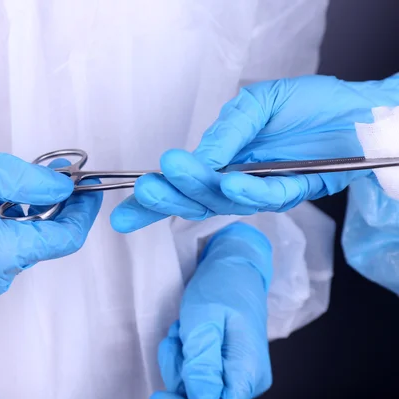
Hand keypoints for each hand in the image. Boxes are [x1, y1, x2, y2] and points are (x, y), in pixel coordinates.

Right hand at [0, 149, 101, 309]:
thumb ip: (25, 181)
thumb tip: (63, 189)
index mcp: (0, 254)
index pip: (64, 238)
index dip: (82, 212)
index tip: (88, 189)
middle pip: (36, 241)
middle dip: (36, 208)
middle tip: (20, 177)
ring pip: (10, 249)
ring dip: (8, 220)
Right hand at [111, 74, 398, 232]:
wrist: (354, 110)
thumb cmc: (305, 105)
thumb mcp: (256, 105)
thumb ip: (226, 132)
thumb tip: (197, 158)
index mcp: (220, 160)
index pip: (180, 185)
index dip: (152, 203)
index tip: (122, 216)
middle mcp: (235, 182)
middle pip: (194, 199)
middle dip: (168, 196)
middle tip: (146, 188)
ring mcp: (261, 191)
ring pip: (223, 201)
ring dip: (201, 188)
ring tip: (178, 170)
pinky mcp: (291, 193)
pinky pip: (265, 196)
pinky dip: (247, 190)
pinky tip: (232, 180)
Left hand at [151, 223, 272, 398]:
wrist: (234, 267)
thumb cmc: (222, 287)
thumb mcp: (203, 321)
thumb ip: (202, 363)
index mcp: (247, 371)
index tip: (159, 394)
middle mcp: (247, 379)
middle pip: (203, 397)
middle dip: (179, 373)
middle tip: (176, 338)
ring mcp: (237, 373)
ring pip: (195, 386)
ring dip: (178, 360)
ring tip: (183, 329)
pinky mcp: (225, 366)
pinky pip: (196, 373)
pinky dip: (183, 356)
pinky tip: (186, 333)